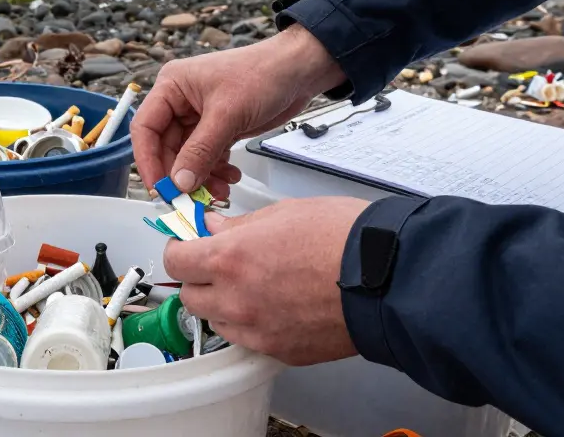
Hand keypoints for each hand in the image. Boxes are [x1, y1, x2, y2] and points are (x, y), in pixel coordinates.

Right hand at [132, 25, 344, 197]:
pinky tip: (230, 177)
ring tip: (219, 189)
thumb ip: (200, 151)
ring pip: (187, 157)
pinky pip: (206, 157)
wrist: (299, 71)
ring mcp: (199, 116)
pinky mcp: (218, 128)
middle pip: (166, 148)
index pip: (145, 128)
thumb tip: (179, 182)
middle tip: (191, 198)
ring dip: (200, 176)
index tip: (160, 188)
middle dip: (180, 174)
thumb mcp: (227, 114)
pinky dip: (215, 171)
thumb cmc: (263, 73)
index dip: (148, 161)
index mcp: (171, 86)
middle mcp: (180, 102)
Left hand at [164, 197, 369, 365]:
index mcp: (230, 258)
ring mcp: (257, 330)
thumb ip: (240, 226)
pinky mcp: (280, 350)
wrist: (388, 277)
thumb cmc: (344, 238)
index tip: (188, 245)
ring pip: (217, 322)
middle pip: (190, 297)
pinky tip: (275, 305)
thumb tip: (215, 228)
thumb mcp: (284, 212)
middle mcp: (236, 299)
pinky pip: (249, 339)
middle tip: (220, 265)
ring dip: (223, 305)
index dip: (180, 250)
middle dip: (199, 279)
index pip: (175, 261)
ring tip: (253, 285)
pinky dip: (252, 324)